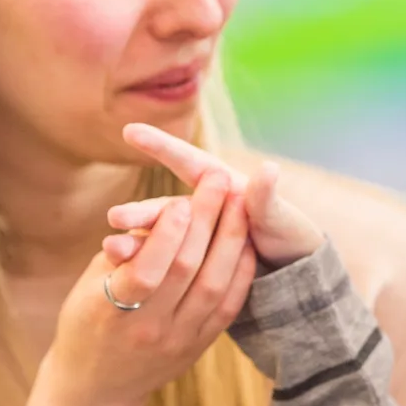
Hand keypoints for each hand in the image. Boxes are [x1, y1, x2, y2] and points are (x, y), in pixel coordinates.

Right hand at [26, 169, 255, 405]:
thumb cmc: (85, 324)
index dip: (169, 232)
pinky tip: (246, 242)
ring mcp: (177, 341)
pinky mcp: (198, 348)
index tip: (183, 198)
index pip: (149, 268)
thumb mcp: (88, 285)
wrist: (95, 391)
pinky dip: (239, 273)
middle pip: (188, 268)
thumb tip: (159, 213)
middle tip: (220, 180)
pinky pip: (227, 307)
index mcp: (112, 309)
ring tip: (241, 202)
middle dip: (207, 219)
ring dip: (231, 240)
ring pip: (214, 285)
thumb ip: (123, 251)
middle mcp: (149, 328)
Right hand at [113, 123, 324, 265]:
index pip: (189, 161)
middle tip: (115, 218)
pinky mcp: (189, 262)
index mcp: (223, 187)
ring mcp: (193, 236)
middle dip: (141, 212)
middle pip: (167, 207)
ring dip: (138, 241)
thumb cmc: (289, 236)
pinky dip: (145, 264)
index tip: (131, 132)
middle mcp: (202, 209)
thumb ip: (267, 198)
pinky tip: (121, 268)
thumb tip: (268, 170)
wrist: (292, 273)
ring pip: (160, 237)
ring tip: (113, 249)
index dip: (162, 146)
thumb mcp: (281, 218)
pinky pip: (165, 264)